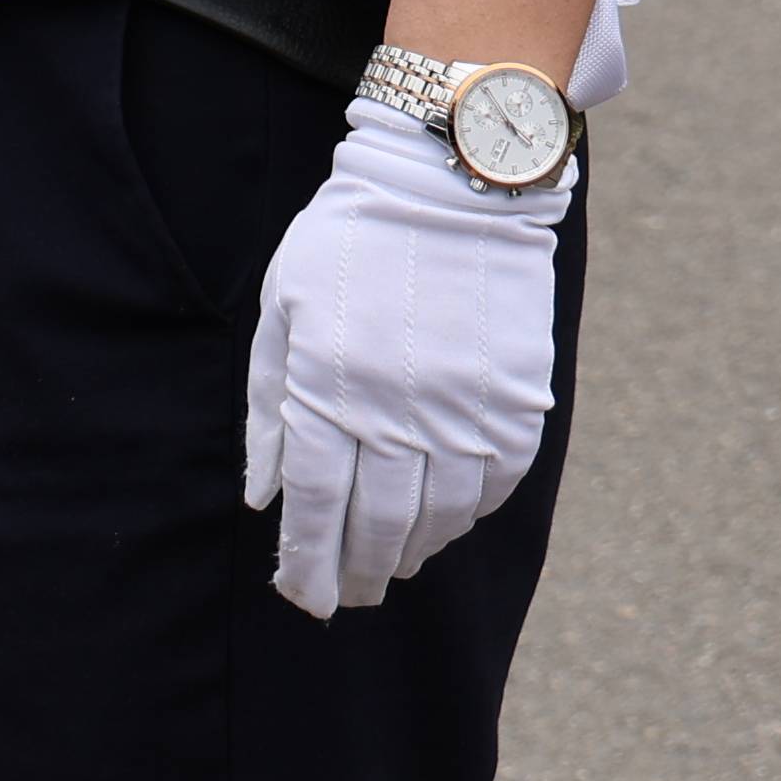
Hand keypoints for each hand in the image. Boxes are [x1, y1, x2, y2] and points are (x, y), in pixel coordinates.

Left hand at [241, 102, 566, 617]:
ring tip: (388, 566)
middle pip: (377, 522)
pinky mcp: (516, 403)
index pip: (318, 504)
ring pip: (439, 515)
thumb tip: (264, 497)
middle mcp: (401, 411)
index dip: (308, 561)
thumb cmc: (348, 243)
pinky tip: (442, 523)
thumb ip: (269, 407)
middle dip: (355, 571)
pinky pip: (493, 484)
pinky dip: (465, 515)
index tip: (301, 597)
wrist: (452, 184)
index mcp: (331, 387)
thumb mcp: (283, 310)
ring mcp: (465, 410)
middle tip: (343, 597)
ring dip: (410, 551)